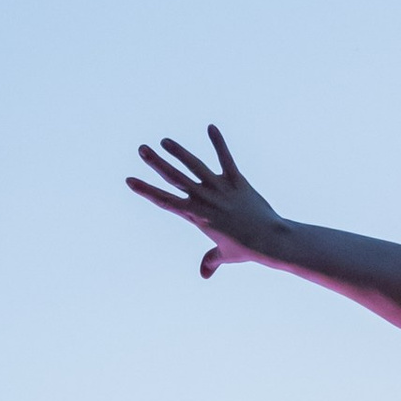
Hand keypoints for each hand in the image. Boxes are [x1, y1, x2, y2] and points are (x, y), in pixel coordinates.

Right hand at [126, 125, 280, 277]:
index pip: (165, 201)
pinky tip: (211, 127)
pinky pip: (226, 158)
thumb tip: (204, 274)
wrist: (269, 240)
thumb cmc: (247, 249)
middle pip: (175, 178)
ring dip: (179, 151)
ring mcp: (220, 188)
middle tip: (141, 148)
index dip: (146, 190)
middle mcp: (204, 199)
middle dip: (156, 162)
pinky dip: (219, 143)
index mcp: (197, 216)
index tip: (130, 180)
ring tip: (165, 141)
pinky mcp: (237, 180)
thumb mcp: (225, 255)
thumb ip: (211, 260)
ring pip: (195, 165)